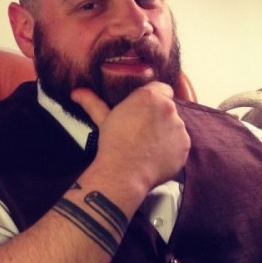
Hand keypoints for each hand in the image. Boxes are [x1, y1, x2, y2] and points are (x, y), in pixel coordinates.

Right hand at [71, 82, 190, 192]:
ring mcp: (179, 128)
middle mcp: (168, 109)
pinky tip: (156, 155)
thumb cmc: (113, 145)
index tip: (144, 112)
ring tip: (148, 146)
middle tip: (142, 131)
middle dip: (158, 117)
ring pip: (175, 126)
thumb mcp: (102, 119)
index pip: (162, 88)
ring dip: (166, 133)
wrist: (123, 173)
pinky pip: (180, 144)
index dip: (153, 100)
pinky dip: (172, 149)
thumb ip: (93, 102)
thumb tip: (77, 93)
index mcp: (149, 97)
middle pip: (168, 108)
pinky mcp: (184, 146)